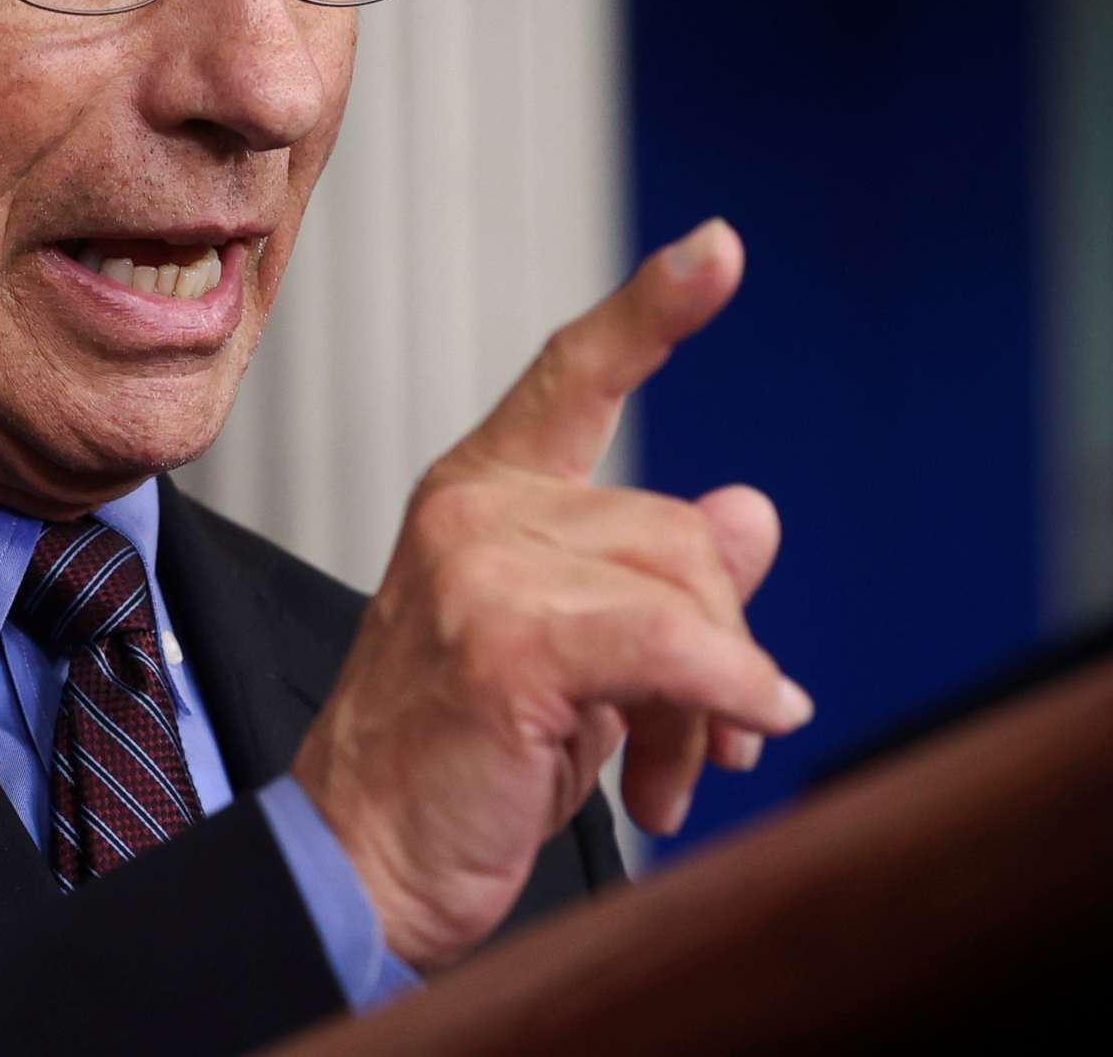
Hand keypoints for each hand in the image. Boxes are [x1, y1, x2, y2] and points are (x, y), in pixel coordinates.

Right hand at [289, 218, 809, 971]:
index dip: (654, 311)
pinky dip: (726, 702)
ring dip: (715, 701)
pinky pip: (679, 650)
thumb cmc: (456, 768)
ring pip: (689, 594)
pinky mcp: (507, 640)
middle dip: (717, 644)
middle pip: (680, 533)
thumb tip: (753, 509)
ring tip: (669, 775)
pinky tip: (718, 752)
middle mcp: (472, 511)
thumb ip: (653, 580)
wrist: (359, 866)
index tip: (721, 246)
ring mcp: (482, 568)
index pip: (572, 376)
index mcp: (477, 497)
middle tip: (704, 744)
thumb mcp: (572, 659)